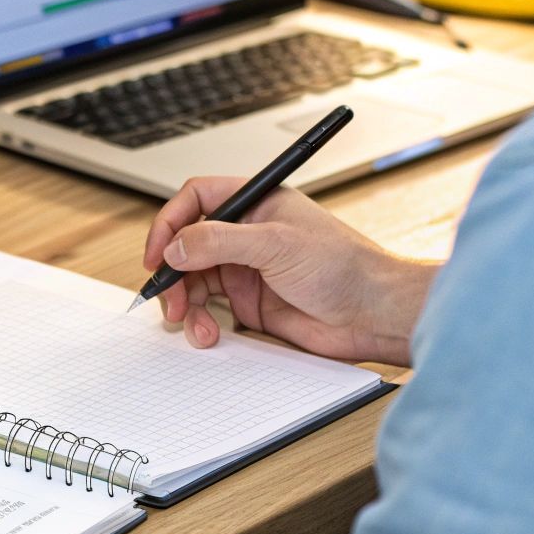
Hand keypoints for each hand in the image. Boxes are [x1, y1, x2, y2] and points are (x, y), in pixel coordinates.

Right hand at [141, 177, 436, 364]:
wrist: (375, 315)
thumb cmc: (346, 268)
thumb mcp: (276, 244)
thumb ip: (219, 241)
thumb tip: (175, 245)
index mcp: (256, 204)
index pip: (196, 200)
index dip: (170, 222)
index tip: (158, 252)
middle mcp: (247, 235)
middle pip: (187, 245)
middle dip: (173, 272)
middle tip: (169, 298)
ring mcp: (247, 270)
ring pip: (193, 280)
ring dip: (185, 303)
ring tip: (191, 323)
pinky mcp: (250, 304)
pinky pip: (209, 310)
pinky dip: (201, 323)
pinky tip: (209, 334)